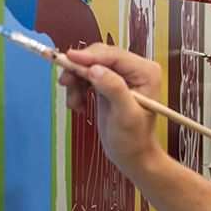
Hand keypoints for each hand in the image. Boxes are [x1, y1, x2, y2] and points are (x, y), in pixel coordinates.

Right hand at [58, 44, 161, 174]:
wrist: (132, 155)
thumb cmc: (134, 139)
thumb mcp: (125, 115)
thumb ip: (113, 89)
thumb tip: (96, 69)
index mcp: (145, 72)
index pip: (114, 55)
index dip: (89, 56)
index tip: (68, 58)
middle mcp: (135, 70)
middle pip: (99, 57)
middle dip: (79, 70)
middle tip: (65, 83)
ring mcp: (121, 76)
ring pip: (90, 66)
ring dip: (77, 82)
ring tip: (75, 103)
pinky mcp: (110, 83)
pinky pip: (88, 77)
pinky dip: (79, 89)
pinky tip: (79, 105)